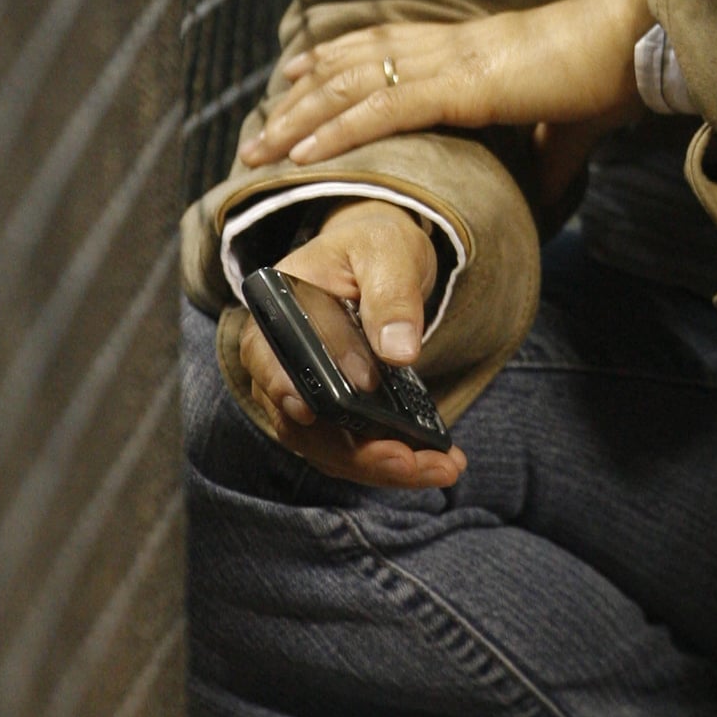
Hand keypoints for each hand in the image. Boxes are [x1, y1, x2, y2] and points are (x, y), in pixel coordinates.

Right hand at [236, 200, 466, 493]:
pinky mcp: (331, 413)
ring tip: (440, 469)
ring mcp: (302, 393)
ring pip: (325, 446)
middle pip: (299, 422)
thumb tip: (398, 352)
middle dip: (357, 451)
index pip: (276, 360)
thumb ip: (392, 296)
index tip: (346, 399)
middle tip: (413, 462)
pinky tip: (435, 464)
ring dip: (379, 467)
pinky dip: (388, 461)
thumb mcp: (388, 254)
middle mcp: (278, 362)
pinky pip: (349, 448)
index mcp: (276, 313)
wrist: (380, 258)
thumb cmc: (375, 247)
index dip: (303, 389)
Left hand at [241, 0, 654, 196]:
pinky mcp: (464, 86)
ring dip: (301, 118)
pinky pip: (385, 108)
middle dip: (300, 97)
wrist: (637, 43)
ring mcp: (451, 63)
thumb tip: (548, 194)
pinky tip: (305, 150)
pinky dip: (339, 129)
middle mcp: (449, 46)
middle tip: (260, 128)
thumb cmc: (609, 75)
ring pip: (354, 85)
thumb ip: (548, 156)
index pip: (386, 43)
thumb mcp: (568, 124)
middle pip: (353, 64)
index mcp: (470, 47)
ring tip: (261, 149)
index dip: (336, 56)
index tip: (296, 73)